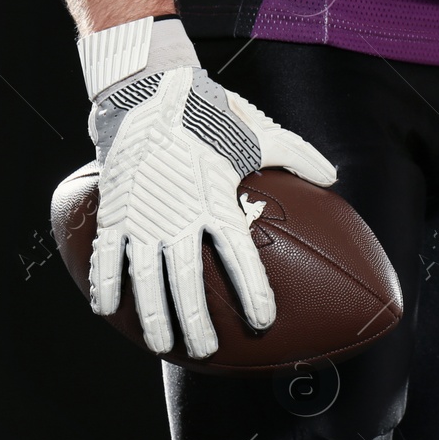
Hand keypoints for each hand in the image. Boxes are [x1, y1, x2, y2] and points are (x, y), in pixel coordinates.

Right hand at [79, 16, 335, 356]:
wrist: (149, 89)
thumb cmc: (210, 113)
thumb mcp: (259, 133)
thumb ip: (299, 156)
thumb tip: (333, 178)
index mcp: (216, 201)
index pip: (240, 258)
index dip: (253, 292)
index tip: (263, 322)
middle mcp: (178, 215)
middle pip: (187, 282)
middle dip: (197, 322)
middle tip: (207, 350)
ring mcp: (142, 215)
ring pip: (145, 278)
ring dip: (152, 315)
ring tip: (162, 344)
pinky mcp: (114, 208)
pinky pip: (106, 254)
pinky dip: (105, 282)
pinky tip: (107, 310)